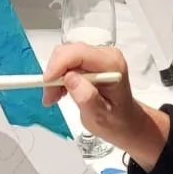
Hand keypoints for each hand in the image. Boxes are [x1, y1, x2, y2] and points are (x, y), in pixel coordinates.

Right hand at [41, 43, 168, 168]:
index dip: (59, 65)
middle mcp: (106, 55)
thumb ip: (87, 97)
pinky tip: (61, 92)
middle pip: (69, 52)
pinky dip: (59, 76)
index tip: (46, 83)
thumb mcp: (101, 117)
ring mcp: (98, 56)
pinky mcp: (90, 60)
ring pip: (65, 56)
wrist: (125, 121)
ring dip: (55, 77)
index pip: (79, 53)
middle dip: (54, 73)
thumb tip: (70, 79)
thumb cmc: (116, 121)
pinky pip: (67, 61)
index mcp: (112, 65)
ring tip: (54, 98)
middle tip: (49, 97)